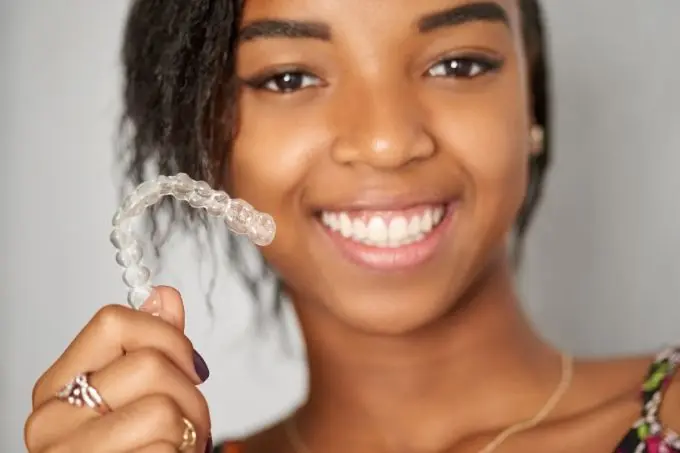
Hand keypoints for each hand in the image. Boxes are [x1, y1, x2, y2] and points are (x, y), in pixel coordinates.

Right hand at [24, 286, 211, 451]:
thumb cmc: (135, 449)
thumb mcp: (138, 393)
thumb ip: (151, 345)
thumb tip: (164, 295)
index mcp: (57, 388)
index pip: (111, 321)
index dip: (165, 334)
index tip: (186, 361)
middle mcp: (51, 422)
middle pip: (149, 364)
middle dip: (190, 391)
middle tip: (188, 416)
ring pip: (162, 408)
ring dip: (192, 427)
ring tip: (180, 442)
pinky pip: (165, 448)